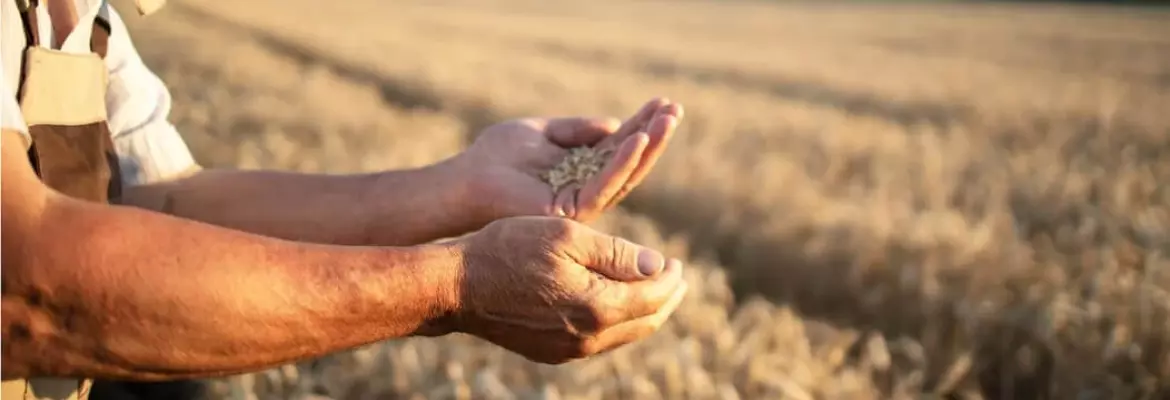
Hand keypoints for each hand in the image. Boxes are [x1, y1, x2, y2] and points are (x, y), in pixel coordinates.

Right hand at [442, 216, 687, 363]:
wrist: (458, 286)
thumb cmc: (509, 249)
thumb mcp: (567, 236)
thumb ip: (617, 253)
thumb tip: (658, 265)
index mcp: (597, 307)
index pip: (653, 297)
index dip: (671, 278)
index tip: (677, 261)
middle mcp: (588, 338)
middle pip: (645, 322)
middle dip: (666, 299)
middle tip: (676, 277)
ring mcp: (569, 350)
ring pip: (624, 334)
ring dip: (643, 311)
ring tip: (652, 289)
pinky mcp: (552, 351)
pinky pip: (599, 340)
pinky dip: (617, 320)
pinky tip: (614, 302)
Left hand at [457, 98, 683, 223]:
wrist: (467, 179)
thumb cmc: (497, 155)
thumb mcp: (543, 131)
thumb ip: (577, 128)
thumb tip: (614, 124)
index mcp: (581, 169)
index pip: (619, 146)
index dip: (642, 125)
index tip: (663, 102)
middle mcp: (587, 189)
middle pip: (630, 162)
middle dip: (654, 136)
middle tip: (676, 110)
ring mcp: (582, 203)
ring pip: (625, 175)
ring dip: (648, 146)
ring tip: (667, 120)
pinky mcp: (572, 211)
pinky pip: (604, 185)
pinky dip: (622, 162)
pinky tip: (637, 139)